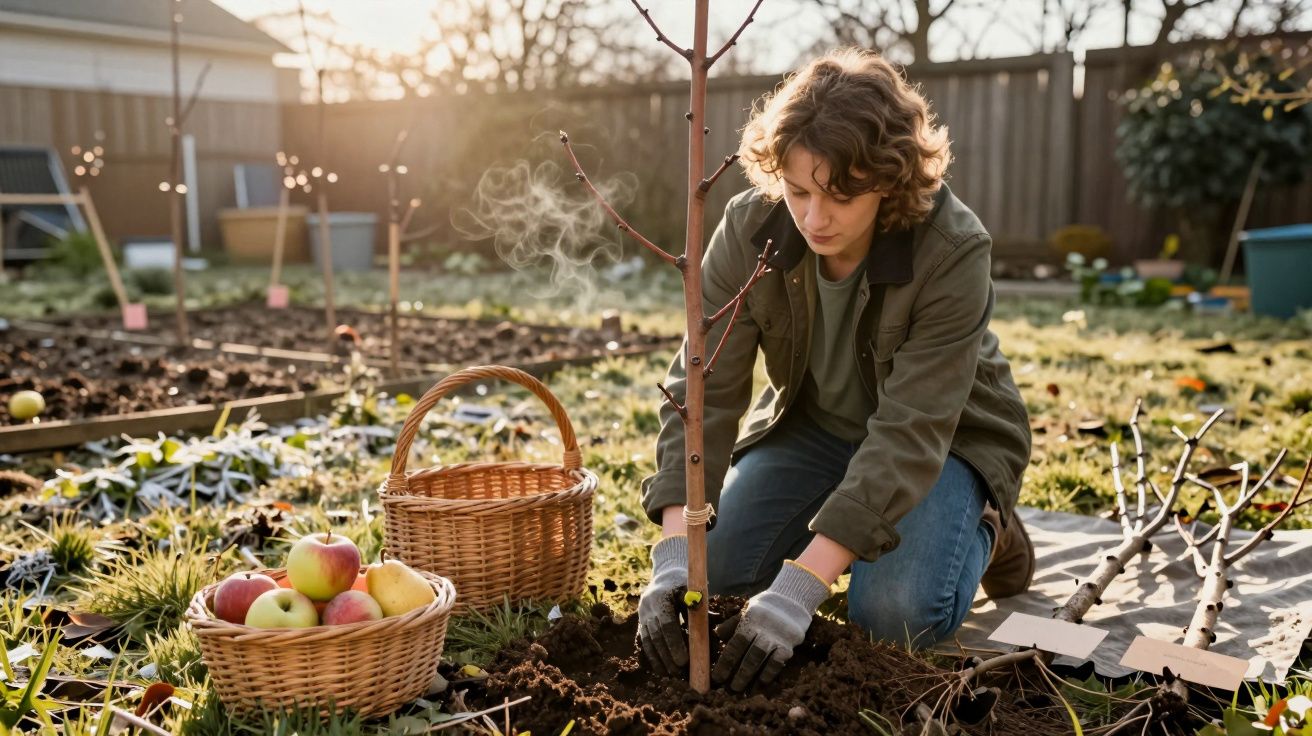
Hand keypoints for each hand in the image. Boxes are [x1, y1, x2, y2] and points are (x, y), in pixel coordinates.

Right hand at [637, 535, 688, 674]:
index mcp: (661, 597)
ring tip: (670, 674)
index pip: (667, 623)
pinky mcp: (639, 622)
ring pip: (647, 641)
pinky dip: (651, 657)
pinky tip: (659, 669)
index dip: (674, 643)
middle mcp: (647, 606)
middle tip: (679, 671)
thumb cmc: (684, 584)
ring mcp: (641, 615)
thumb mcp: (692, 589)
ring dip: (658, 659)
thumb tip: (715, 619)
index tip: (684, 660)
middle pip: (656, 635)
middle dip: (667, 655)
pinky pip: (643, 642)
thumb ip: (700, 606)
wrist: (665, 576)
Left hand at [711, 560, 830, 690]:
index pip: (735, 644)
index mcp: (750, 621)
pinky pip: (777, 662)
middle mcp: (763, 630)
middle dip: (738, 674)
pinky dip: (769, 673)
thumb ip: (733, 623)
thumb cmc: (765, 607)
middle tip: (730, 689)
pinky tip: (761, 683)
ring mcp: (776, 638)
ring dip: (750, 676)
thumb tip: (717, 634)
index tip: (717, 677)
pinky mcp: (788, 645)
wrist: (792, 599)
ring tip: (742, 690)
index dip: (726, 662)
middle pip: (748, 655)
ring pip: (761, 660)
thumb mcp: (747, 610)